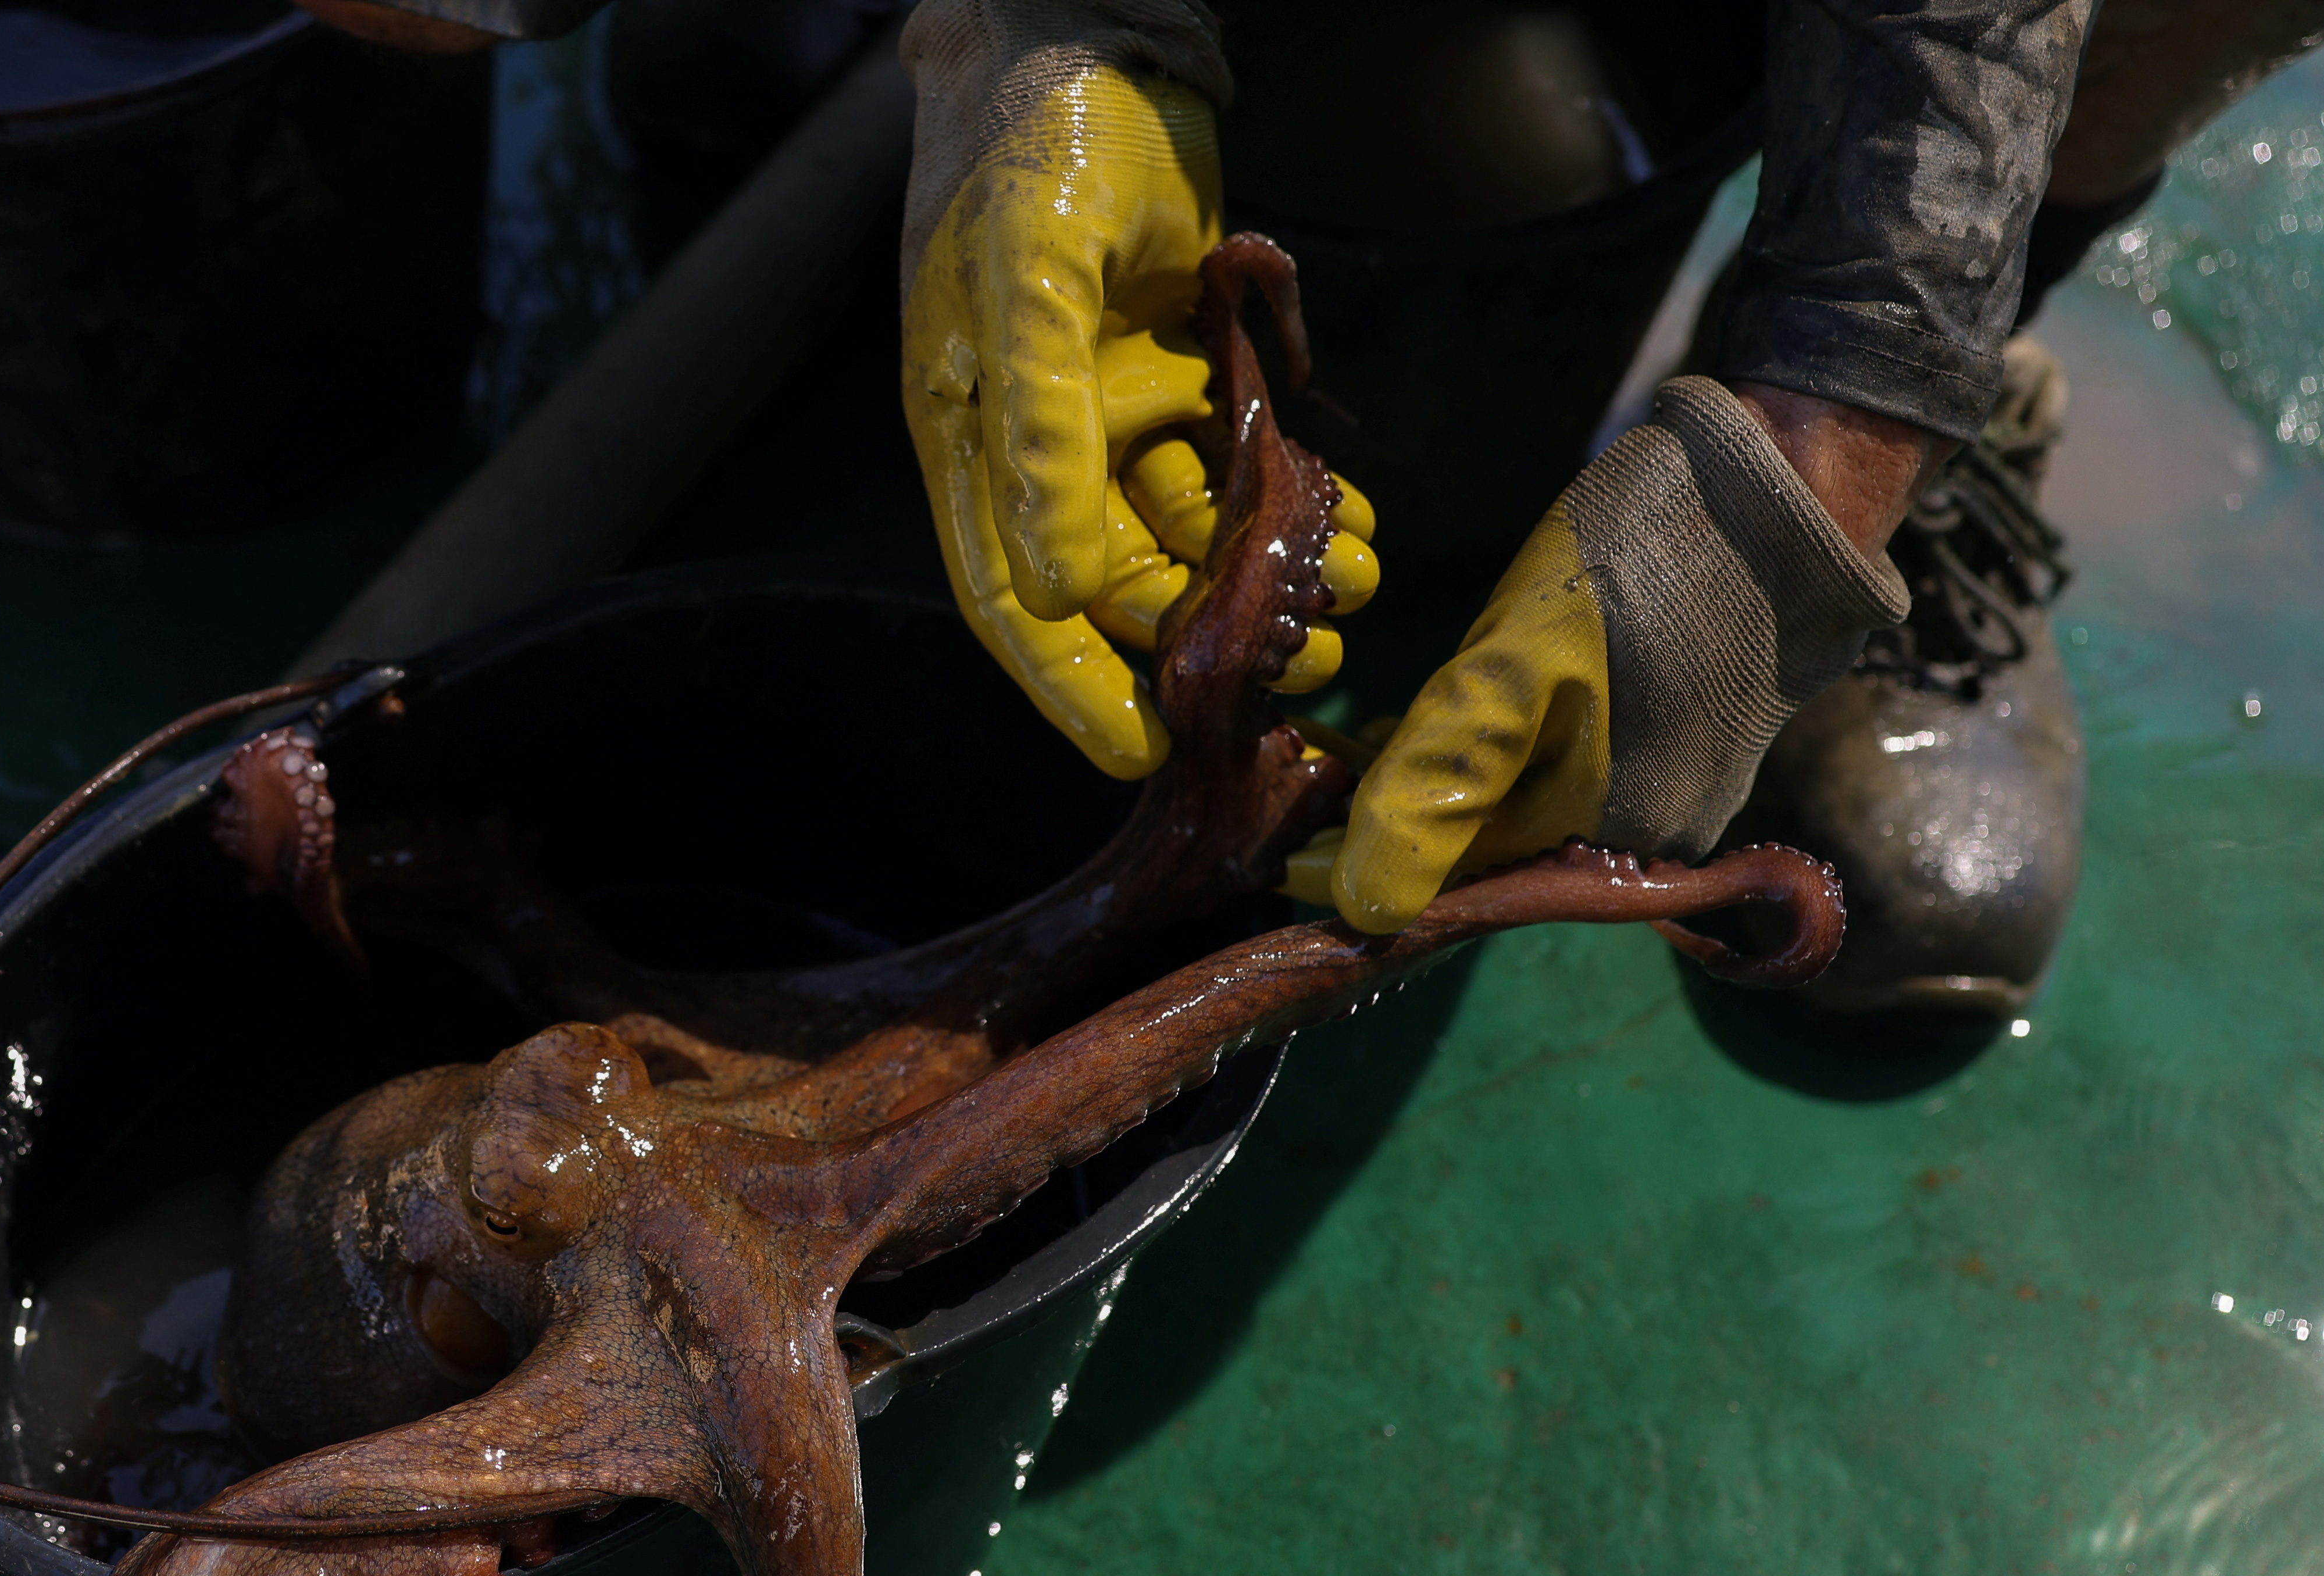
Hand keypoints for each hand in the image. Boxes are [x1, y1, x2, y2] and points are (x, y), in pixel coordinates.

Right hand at [897, 33, 1375, 778]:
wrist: (1083, 30)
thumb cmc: (1034, 145)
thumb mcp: (1030, 281)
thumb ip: (1040, 436)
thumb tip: (1058, 588)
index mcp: (973, 441)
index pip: (1013, 605)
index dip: (1071, 689)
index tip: (1139, 756)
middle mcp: (1036, 446)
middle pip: (1113, 582)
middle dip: (1203, 634)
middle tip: (1296, 672)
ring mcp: (1106, 408)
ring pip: (1186, 529)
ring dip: (1263, 571)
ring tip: (1350, 594)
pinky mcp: (1173, 368)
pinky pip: (1229, 463)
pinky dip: (1285, 501)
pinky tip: (1350, 523)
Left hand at [1286, 377, 1915, 931]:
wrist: (1780, 481)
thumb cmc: (1646, 562)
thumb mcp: (1514, 665)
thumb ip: (1441, 784)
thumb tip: (1363, 905)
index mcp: (1603, 836)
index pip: (1450, 881)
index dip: (1359, 861)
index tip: (1278, 841)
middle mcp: (1642, 835)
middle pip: (1485, 851)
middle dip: (1398, 824)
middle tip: (1308, 782)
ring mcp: (1666, 787)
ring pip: (1514, 810)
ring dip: (1436, 788)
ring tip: (1350, 753)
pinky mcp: (1673, 738)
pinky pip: (1555, 771)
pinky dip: (1488, 754)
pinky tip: (1428, 723)